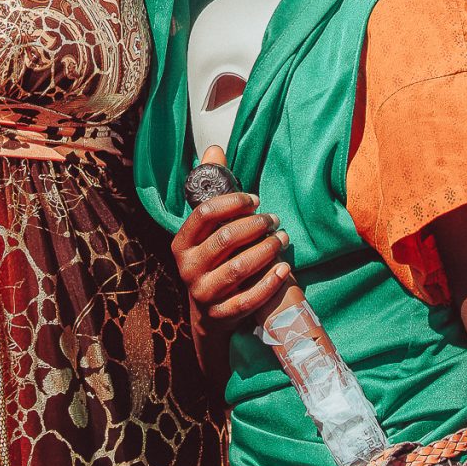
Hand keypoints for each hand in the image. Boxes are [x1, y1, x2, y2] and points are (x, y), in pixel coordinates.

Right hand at [170, 189, 290, 331]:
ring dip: (266, 250)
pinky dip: (269, 282)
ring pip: (238, 268)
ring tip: (283, 239)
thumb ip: (212, 190)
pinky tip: (285, 268)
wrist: (208, 316)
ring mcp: (203, 293)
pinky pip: (249, 298)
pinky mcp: (222, 315)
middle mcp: (188, 268)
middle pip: (224, 239)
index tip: (255, 199)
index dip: (232, 202)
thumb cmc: (212, 260)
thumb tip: (215, 149)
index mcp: (182, 243)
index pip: (204, 214)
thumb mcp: (207, 230)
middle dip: (255, 226)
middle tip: (274, 220)